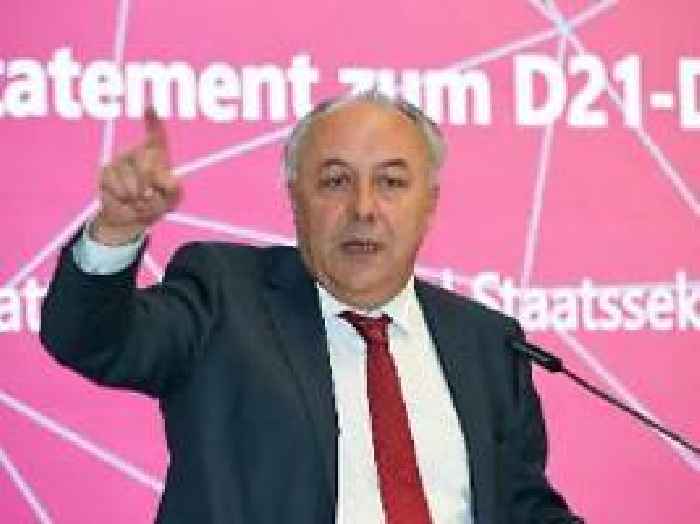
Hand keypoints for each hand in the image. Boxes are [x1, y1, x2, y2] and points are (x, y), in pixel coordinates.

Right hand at [92, 108, 180, 244]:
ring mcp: (120, 160)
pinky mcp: (106, 171)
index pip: (156, 135)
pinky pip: (117, 185)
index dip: (153, 121)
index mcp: (156, 154)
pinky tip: (124, 199)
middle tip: (149, 196)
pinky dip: (124, 197)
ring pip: (131, 177)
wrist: (132, 218)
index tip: (150, 107)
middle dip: (149, 183)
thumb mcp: (172, 199)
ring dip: (137, 195)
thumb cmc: (155, 203)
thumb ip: (175, 189)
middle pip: (145, 161)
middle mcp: (138, 152)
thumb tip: (169, 179)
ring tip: (138, 200)